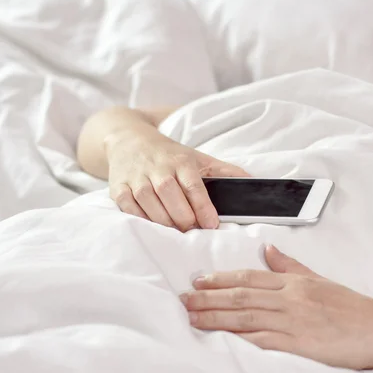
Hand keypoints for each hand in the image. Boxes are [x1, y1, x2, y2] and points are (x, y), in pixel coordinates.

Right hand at [107, 133, 249, 230]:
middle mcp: (158, 169)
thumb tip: (253, 182)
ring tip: (178, 233)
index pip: (194, 186)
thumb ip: (225, 172)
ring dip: (166, 223)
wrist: (128, 139)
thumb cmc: (168, 154)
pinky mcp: (119, 189)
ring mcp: (137, 179)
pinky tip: (155, 227)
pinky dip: (144, 221)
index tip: (212, 224)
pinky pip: (131, 209)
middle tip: (195, 232)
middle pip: (173, 198)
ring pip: (152, 206)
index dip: (203, 208)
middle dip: (186, 219)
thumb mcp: (197, 157)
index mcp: (180, 161)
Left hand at [180, 245, 372, 370]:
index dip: (221, 278)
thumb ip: (290, 265)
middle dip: (209, 297)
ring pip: (246, 316)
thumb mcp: (319, 280)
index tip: (199, 280)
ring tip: (193, 316)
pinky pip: (264, 340)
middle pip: (241, 295)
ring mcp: (294, 321)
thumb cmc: (351, 308)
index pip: (250, 276)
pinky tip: (223, 338)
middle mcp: (290, 298)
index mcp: (294, 282)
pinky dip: (241, 338)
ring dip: (216, 316)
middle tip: (185, 299)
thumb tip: (268, 249)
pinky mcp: (299, 343)